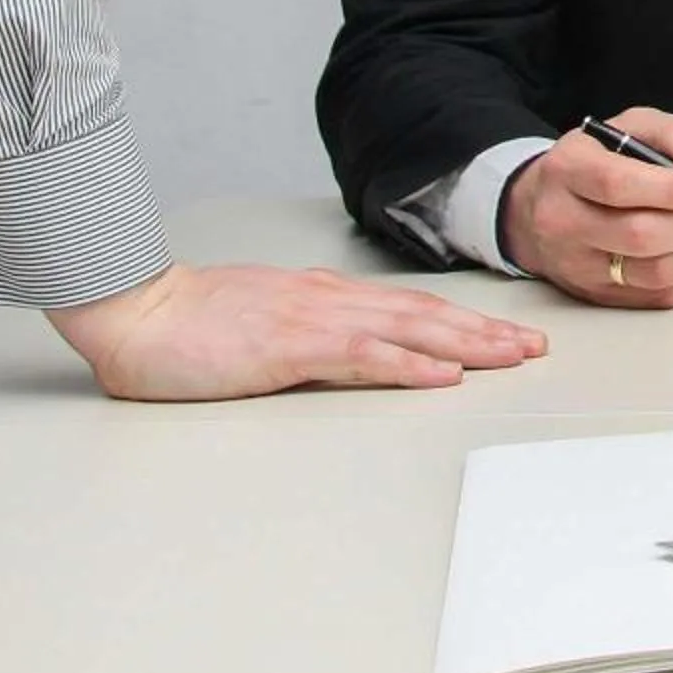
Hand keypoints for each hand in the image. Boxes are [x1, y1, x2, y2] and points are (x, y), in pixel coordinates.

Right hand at [46, 261, 548, 399]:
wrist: (137, 311)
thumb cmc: (190, 323)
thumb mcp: (263, 324)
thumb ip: (309, 333)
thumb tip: (351, 350)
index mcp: (324, 297)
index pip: (410, 308)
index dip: (464, 322)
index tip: (506, 336)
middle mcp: (330, 301)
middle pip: (425, 315)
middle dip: (485, 332)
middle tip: (535, 348)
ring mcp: (313, 321)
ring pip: (409, 330)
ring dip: (467, 345)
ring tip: (512, 357)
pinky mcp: (290, 347)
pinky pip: (362, 356)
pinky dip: (409, 365)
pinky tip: (442, 375)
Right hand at [498, 106, 672, 308]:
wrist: (542, 207)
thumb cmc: (595, 162)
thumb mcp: (630, 127)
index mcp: (568, 170)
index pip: (619, 186)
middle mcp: (564, 222)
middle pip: (641, 235)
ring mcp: (579, 266)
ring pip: (654, 273)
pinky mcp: (599, 295)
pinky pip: (660, 297)